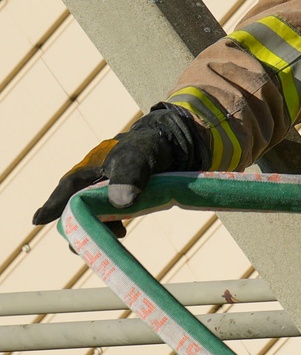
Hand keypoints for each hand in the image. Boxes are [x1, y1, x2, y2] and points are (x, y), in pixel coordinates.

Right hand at [32, 104, 207, 234]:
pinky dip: (110, 227)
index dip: (53, 205)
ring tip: (117, 235)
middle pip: (73, 208)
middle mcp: (90, 182)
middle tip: (84, 245)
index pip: (67, 188)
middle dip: (77, 227)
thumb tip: (121, 203)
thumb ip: (130, 175)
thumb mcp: (139, 157)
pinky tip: (122, 233)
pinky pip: (105, 218)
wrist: (170, 146)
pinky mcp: (116, 201)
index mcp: (89, 167)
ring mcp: (102, 193)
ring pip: (89, 216)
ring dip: (97, 229)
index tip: (38, 220)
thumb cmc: (148, 147)